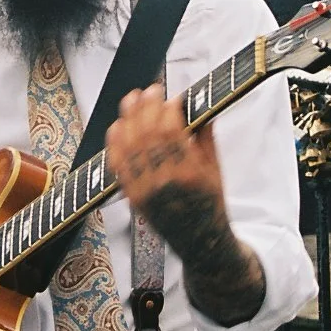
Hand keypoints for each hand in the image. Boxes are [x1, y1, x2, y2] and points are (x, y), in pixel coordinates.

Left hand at [106, 84, 266, 326]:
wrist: (199, 240)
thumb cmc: (210, 202)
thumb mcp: (215, 168)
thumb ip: (205, 135)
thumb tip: (196, 104)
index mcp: (189, 173)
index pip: (171, 131)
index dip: (168, 108)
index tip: (171, 96)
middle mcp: (164, 180)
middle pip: (146, 134)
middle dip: (145, 106)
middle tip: (149, 89)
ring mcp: (144, 189)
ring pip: (129, 146)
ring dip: (128, 118)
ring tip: (131, 99)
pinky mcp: (132, 196)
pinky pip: (117, 164)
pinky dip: (114, 142)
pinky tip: (117, 125)